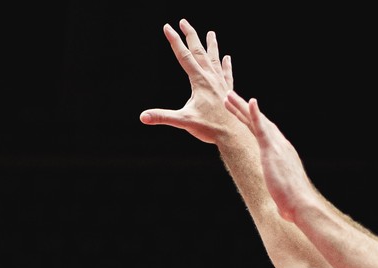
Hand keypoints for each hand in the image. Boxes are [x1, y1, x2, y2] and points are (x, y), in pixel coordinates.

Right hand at [139, 19, 239, 144]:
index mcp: (199, 80)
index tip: (167, 27)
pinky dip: (226, 65)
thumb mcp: (183, 121)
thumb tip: (143, 117)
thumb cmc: (209, 128)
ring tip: (211, 33)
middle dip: (190, 35)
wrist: (233, 135)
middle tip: (183, 22)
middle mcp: (211, 77)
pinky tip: (227, 58)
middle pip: (198, 51)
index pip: (183, 56)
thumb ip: (163, 117)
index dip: (174, 40)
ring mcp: (220, 83)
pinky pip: (226, 73)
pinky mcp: (228, 91)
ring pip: (215, 59)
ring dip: (211, 45)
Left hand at [224, 92, 315, 223]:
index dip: (253, 123)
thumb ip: (283, 199)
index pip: (265, 135)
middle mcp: (281, 146)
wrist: (301, 205)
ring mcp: (277, 146)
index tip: (244, 115)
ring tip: (228, 96)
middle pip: (259, 123)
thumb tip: (285, 212)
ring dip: (242, 107)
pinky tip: (249, 101)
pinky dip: (255, 114)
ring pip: (256, 121)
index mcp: (283, 155)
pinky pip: (262, 128)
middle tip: (230, 99)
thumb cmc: (295, 206)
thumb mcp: (286, 199)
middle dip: (244, 111)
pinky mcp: (272, 150)